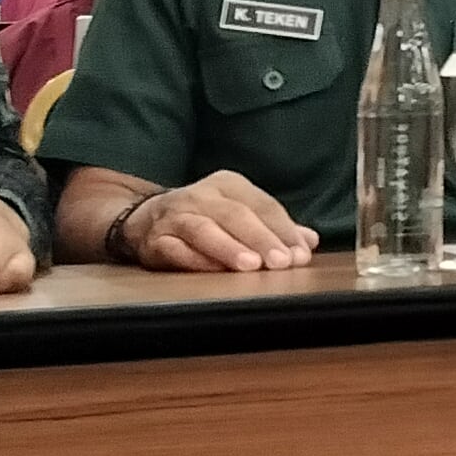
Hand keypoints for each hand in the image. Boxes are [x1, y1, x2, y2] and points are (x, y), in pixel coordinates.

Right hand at [112, 170, 313, 272]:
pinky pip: (175, 249)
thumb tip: (310, 241)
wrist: (145, 219)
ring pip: (204, 230)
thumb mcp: (240, 213)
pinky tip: (213, 272)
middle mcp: (201, 195)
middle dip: (262, 239)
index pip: (263, 205)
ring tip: (251, 265)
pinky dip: (195, 260)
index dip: (284, 230)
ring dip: (229, 248)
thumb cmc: (205, 218)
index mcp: (228, 184)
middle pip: (236, 215)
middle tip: (282, 262)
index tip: (301, 253)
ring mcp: (176, 216)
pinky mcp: (155, 239)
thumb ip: (274, 227)